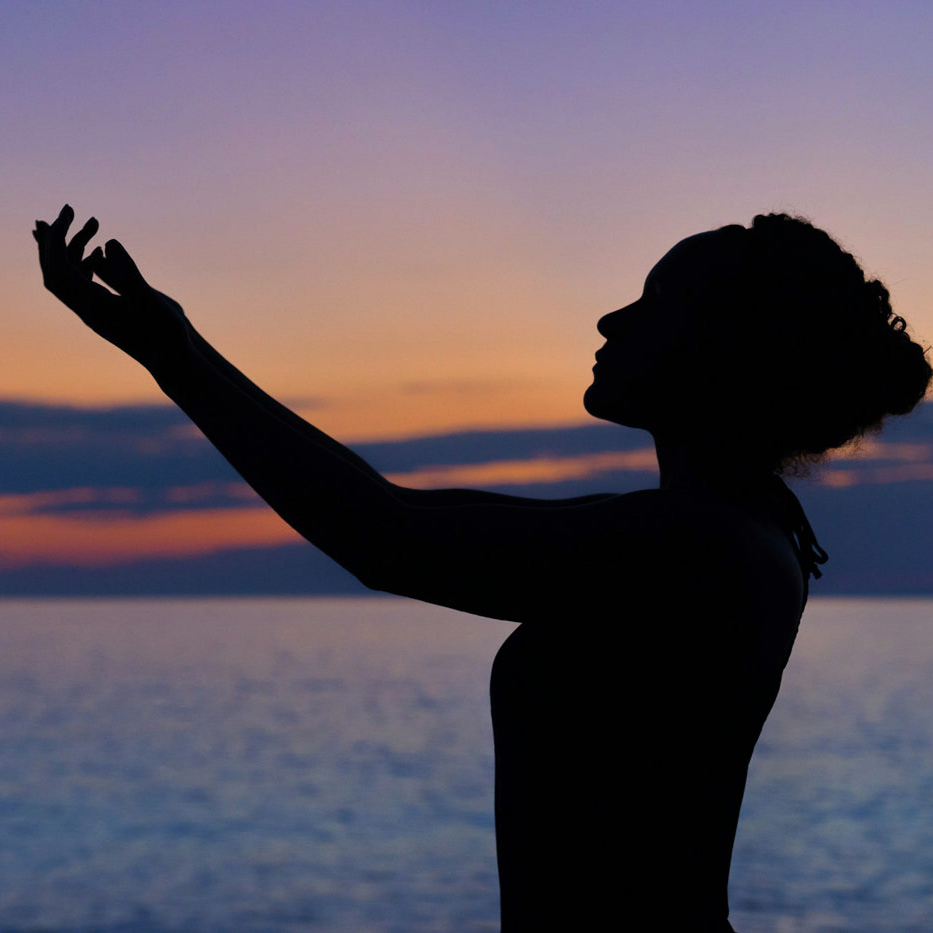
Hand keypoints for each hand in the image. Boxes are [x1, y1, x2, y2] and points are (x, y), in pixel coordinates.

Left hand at [34, 205, 189, 371]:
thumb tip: (108, 244)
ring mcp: (94, 311)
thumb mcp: (150, 299)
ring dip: (75, 246)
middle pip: (54, 270)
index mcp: (92, 306)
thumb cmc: (166, 334)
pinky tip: (100, 252)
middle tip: (67, 210)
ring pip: (69, 275)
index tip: (68, 213)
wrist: (173, 361)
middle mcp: (87, 308)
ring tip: (93, 223)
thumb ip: (128, 272)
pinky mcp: (105, 312)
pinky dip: (84, 262)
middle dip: (56, 238)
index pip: (58, 267)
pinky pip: (83, 284)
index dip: (57, 237)